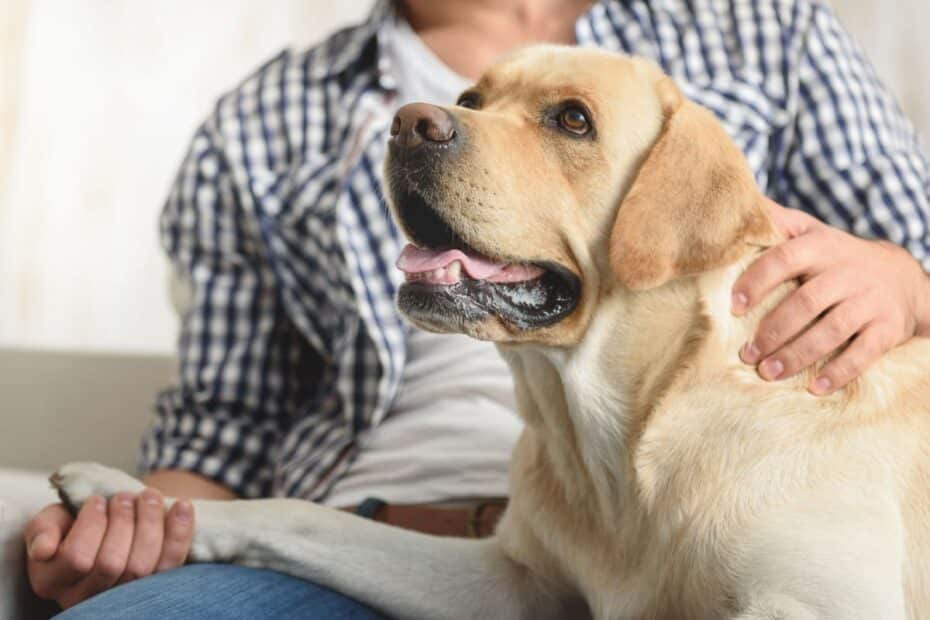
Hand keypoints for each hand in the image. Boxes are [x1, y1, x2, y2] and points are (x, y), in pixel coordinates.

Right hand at [24, 490, 193, 608]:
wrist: (107, 526)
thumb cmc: (73, 523)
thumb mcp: (51, 521)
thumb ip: (43, 529)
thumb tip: (43, 549)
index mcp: (53, 581)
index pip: (76, 558)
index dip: (91, 524)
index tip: (97, 500)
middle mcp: (85, 596)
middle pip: (112, 564)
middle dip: (123, 522)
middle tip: (125, 496)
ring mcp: (122, 596)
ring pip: (142, 567)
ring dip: (150, 523)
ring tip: (149, 496)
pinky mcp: (155, 586)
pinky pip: (171, 564)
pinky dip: (180, 532)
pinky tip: (182, 505)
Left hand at [732, 201, 929, 394]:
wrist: (902, 277)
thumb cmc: (838, 258)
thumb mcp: (812, 233)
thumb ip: (777, 222)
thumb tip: (739, 205)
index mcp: (822, 247)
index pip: (785, 259)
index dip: (758, 281)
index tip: (733, 306)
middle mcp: (848, 272)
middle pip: (807, 301)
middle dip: (774, 330)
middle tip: (747, 353)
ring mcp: (870, 301)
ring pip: (832, 330)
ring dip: (798, 355)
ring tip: (769, 372)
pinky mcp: (889, 328)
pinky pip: (864, 353)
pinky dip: (840, 372)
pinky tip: (816, 388)